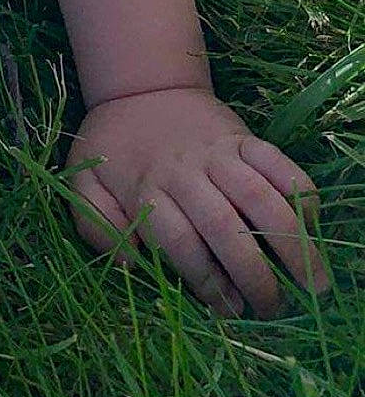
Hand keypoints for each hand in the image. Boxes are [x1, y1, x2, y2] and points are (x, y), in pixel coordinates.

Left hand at [65, 88, 329, 316]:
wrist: (140, 86)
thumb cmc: (113, 144)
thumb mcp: (83, 183)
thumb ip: (94, 224)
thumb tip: (127, 263)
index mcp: (146, 188)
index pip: (180, 243)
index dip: (206, 281)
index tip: (228, 311)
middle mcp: (185, 172)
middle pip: (224, 227)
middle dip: (254, 275)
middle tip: (274, 310)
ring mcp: (218, 151)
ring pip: (259, 196)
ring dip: (290, 241)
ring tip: (312, 282)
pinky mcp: (242, 136)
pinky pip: (277, 161)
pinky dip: (299, 189)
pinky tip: (312, 222)